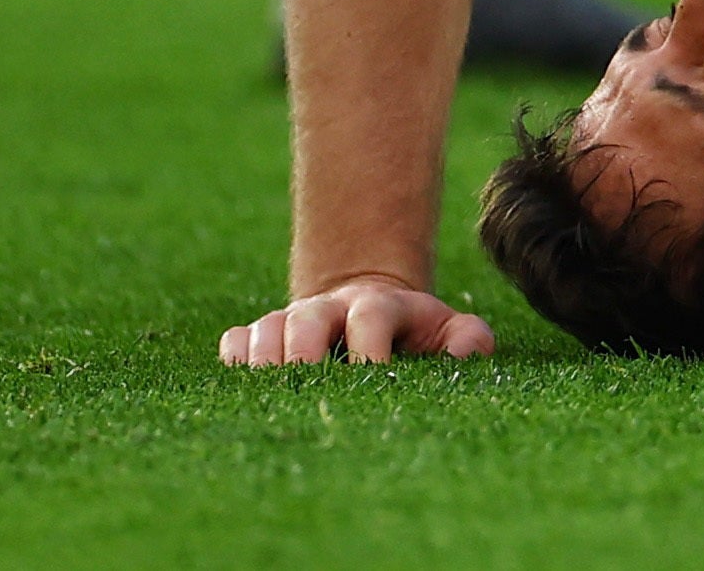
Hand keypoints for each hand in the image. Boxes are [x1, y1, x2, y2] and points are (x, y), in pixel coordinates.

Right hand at [218, 276, 494, 367]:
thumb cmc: (414, 333)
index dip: (370, 347)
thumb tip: (466, 351)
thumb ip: (468, 338)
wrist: (369, 308)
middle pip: (306, 319)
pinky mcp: (262, 336)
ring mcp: (292, 320)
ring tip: (270, 397)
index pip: (370, 317)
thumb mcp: (449, 328)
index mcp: (378, 306)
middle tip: (306, 390)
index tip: (373, 379)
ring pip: (264, 330)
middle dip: (302, 353)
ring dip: (263, 362)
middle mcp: (329, 310)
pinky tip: (242, 390)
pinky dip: (234, 361)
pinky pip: (235, 341)